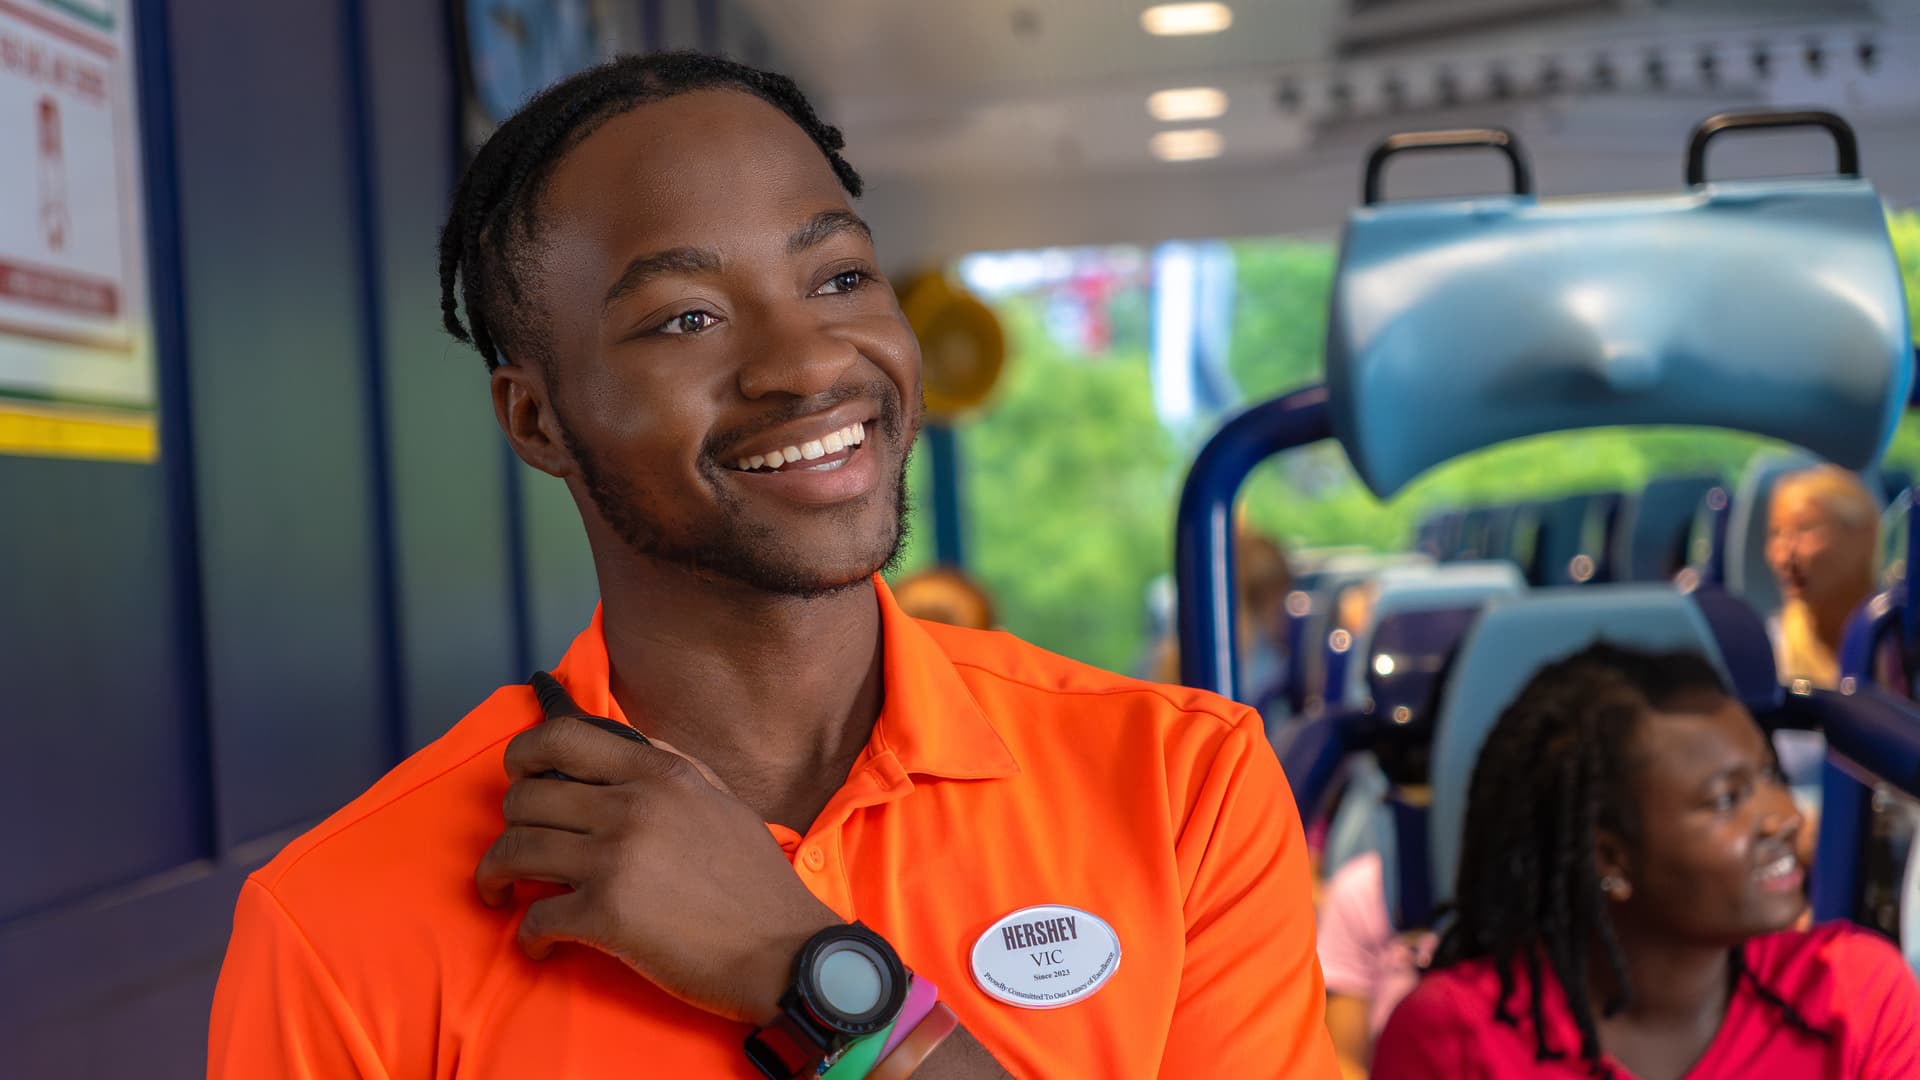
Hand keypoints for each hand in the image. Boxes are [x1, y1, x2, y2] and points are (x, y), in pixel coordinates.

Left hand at [476, 701, 840, 1024]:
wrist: (783, 949)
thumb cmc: (756, 881)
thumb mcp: (721, 800)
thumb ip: (671, 767)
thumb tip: (623, 747)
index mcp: (659, 773)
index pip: (561, 738)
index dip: (522, 755)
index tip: (518, 777)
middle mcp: (630, 807)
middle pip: (525, 798)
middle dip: (510, 823)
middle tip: (520, 847)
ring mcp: (614, 860)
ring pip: (514, 850)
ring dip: (497, 875)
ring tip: (503, 891)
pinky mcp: (605, 916)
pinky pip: (533, 918)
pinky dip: (527, 935)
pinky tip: (541, 943)